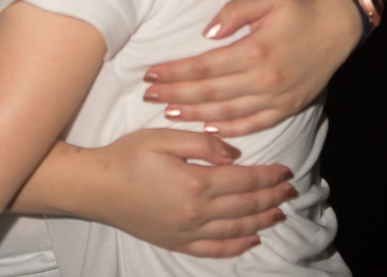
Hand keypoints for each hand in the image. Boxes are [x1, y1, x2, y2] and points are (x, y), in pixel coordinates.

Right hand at [84, 129, 294, 257]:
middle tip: (290, 190)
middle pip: (245, 206)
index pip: (243, 180)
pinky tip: (251, 238)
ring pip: (236, 229)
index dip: (267, 176)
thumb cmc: (127, 156)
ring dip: (261, 220)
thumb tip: (234, 154)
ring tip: (278, 212)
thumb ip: (202, 143)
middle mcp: (195, 212)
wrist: (96, 187)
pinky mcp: (177, 242)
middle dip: (271, 197)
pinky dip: (237, 246)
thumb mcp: (163, 137)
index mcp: (194, 182)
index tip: (284, 170)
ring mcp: (187, 231)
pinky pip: (215, 249)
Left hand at [142, 0, 359, 136]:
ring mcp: (277, 98)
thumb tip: (207, 32)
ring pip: (227, 112)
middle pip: (210, 92)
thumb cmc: (297, 10)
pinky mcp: (287, 108)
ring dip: (195, 114)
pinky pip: (253, 124)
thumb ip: (234, 11)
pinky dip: (229, 130)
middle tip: (148, 95)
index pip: (204, 66)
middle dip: (175, 95)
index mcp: (255, 51)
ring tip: (167, 113)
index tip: (150, 73)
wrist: (338, 28)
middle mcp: (264, 79)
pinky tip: (207, 128)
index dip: (175, 71)